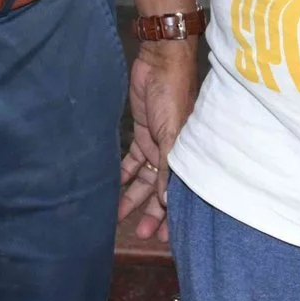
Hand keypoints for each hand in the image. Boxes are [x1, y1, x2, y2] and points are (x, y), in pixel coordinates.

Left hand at [120, 39, 199, 242]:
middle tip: (139, 233)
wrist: (160, 62)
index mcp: (186, 154)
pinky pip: (131, 161)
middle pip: (160, 191)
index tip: (162, 237)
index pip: (179, 192)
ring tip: (119, 217)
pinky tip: (113, 188)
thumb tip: (167, 200)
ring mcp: (156, 144)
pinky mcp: (141, 133)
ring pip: (144, 180)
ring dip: (133, 197)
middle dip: (150, 213)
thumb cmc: (173, 95)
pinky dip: (123, 175)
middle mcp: (172, 154)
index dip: (171, 215)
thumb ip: (168, 166)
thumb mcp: (172, 133)